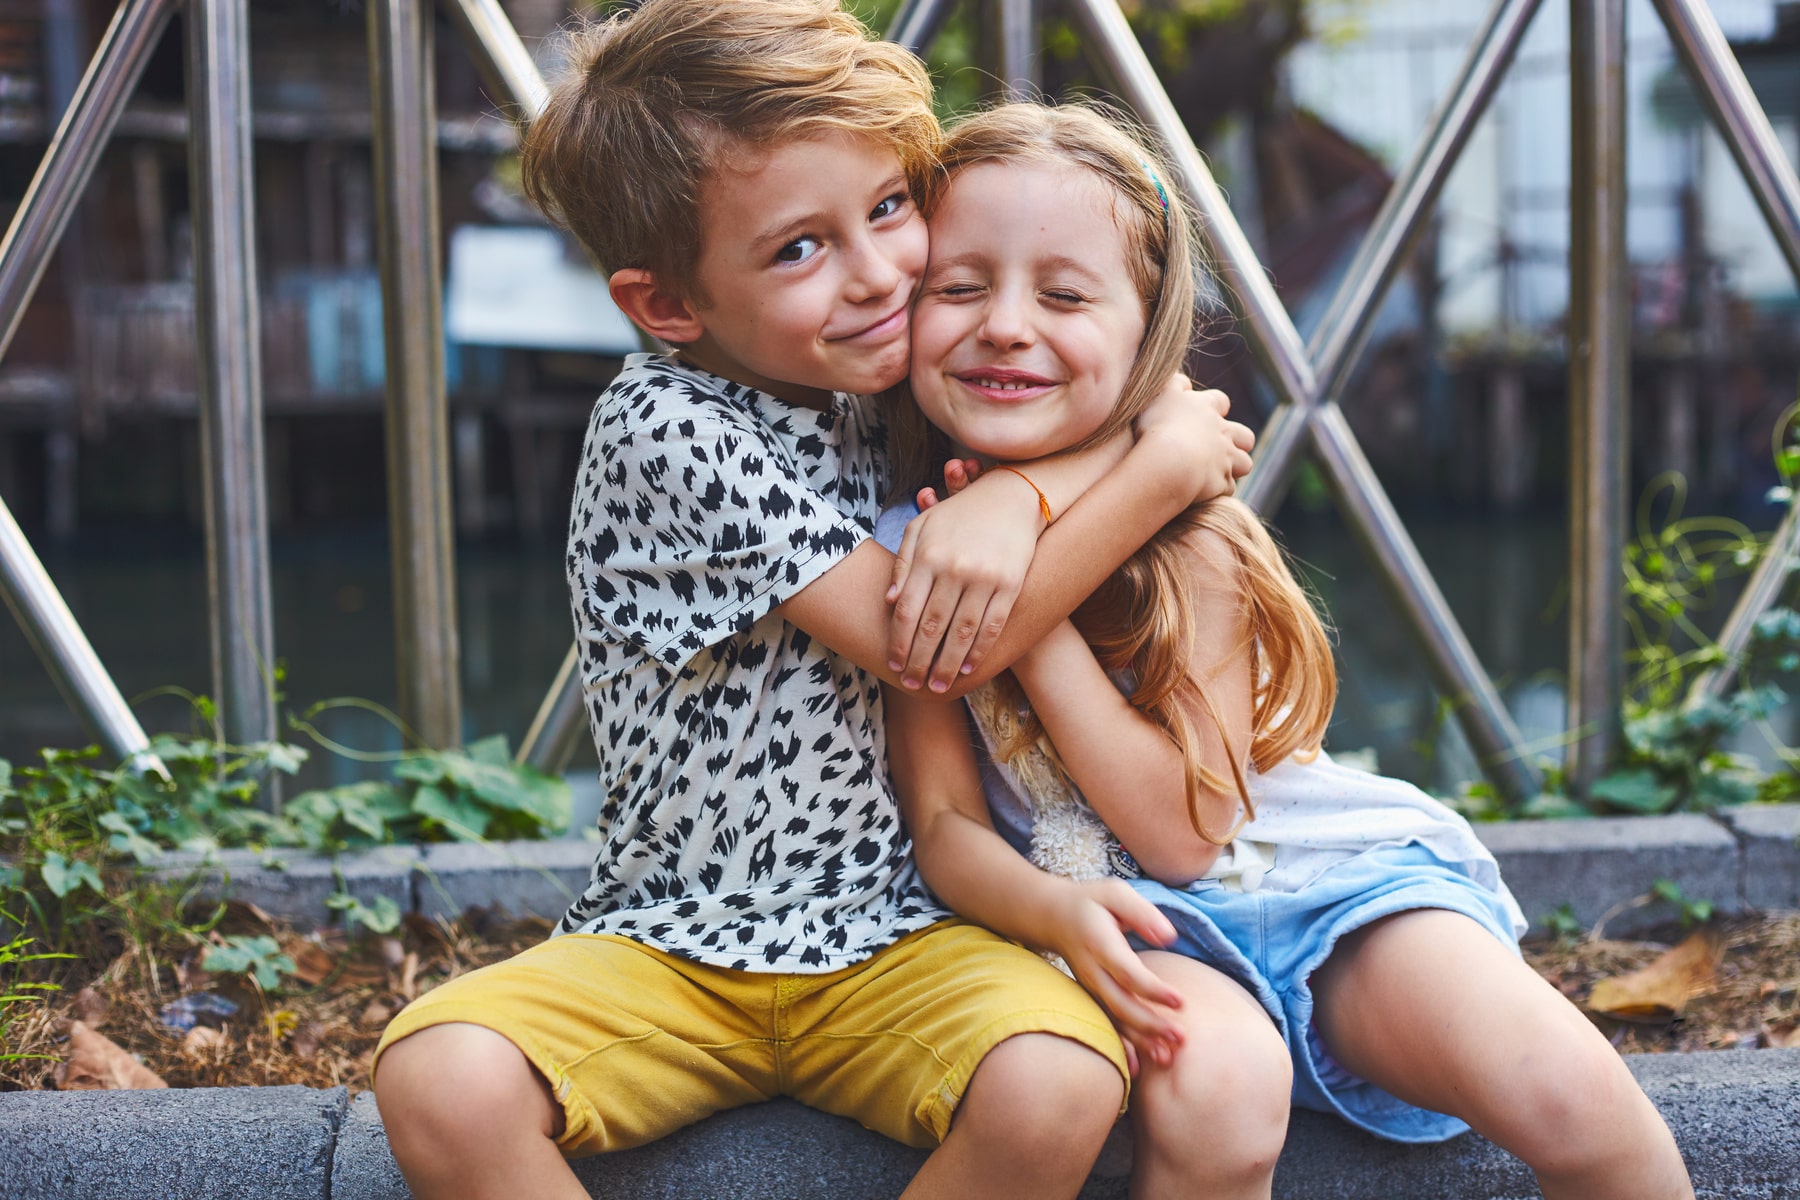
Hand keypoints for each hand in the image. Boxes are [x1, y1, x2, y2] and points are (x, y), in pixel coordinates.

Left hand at [887, 464, 1039, 690]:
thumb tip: (889, 603)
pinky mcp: (1010, 585)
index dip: (898, 644)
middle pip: (931, 628)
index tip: (893, 665)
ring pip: (961, 634)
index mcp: (928, 556)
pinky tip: (968, 669)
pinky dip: (979, 652)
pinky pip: (991, 626)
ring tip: (938, 687)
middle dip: (919, 662)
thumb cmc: (959, 515)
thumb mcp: (921, 528)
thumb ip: (903, 563)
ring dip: (947, 666)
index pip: (907, 611)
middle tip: (911, 686)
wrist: (1012, 498)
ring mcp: (984, 578)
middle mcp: (954, 569)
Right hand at [1047, 879, 1184, 1068]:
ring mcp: (1090, 988)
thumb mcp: (1115, 893)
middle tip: (1180, 1038)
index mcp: (1099, 943)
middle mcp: (1092, 971)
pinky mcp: (1092, 997)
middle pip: (1120, 1003)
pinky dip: (1124, 1047)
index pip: (1127, 972)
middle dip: (1150, 1024)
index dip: (1153, 989)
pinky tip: (1141, 1069)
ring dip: (1140, 1041)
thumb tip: (1168, 937)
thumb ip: (1142, 913)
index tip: (1181, 1001)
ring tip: (1168, 1057)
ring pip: (1114, 1019)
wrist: (1051, 916)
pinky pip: (1107, 1025)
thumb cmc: (1091, 902)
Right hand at [1134, 378, 1254, 504]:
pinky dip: (1218, 489)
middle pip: (1245, 435)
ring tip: (1217, 472)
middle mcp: (1222, 432)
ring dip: (1235, 468)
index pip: (1221, 401)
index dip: (1217, 407)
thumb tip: (1185, 383)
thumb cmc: (1159, 425)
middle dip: (1239, 441)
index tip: (1208, 413)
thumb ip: (1175, 384)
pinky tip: (1205, 492)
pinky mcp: (1221, 482)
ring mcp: (1225, 459)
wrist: (1168, 462)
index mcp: (1206, 409)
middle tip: (1221, 448)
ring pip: (1244, 463)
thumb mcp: (1161, 394)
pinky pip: (1227, 488)